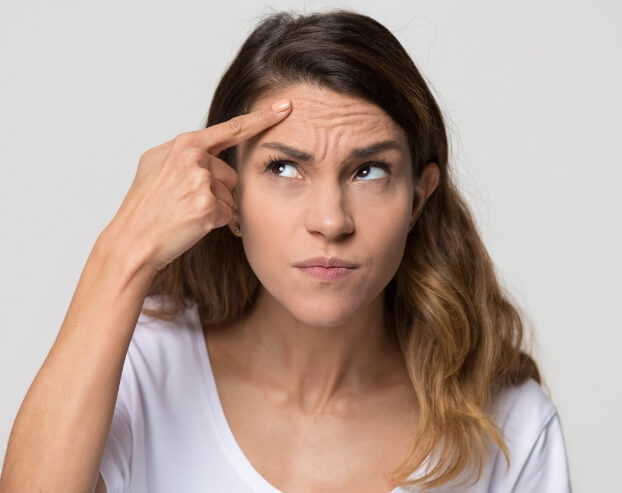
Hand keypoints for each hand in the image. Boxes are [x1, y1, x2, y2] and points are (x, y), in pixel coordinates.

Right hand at [104, 99, 291, 274]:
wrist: (133, 240)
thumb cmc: (144, 207)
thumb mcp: (156, 166)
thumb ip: (184, 154)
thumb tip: (206, 152)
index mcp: (183, 145)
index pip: (230, 129)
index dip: (260, 119)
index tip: (284, 109)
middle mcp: (193, 158)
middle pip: (230, 174)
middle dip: (216, 191)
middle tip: (185, 203)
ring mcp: (201, 181)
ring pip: (230, 195)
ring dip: (216, 207)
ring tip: (185, 213)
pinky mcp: (207, 206)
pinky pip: (228, 214)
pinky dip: (215, 222)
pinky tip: (191, 224)